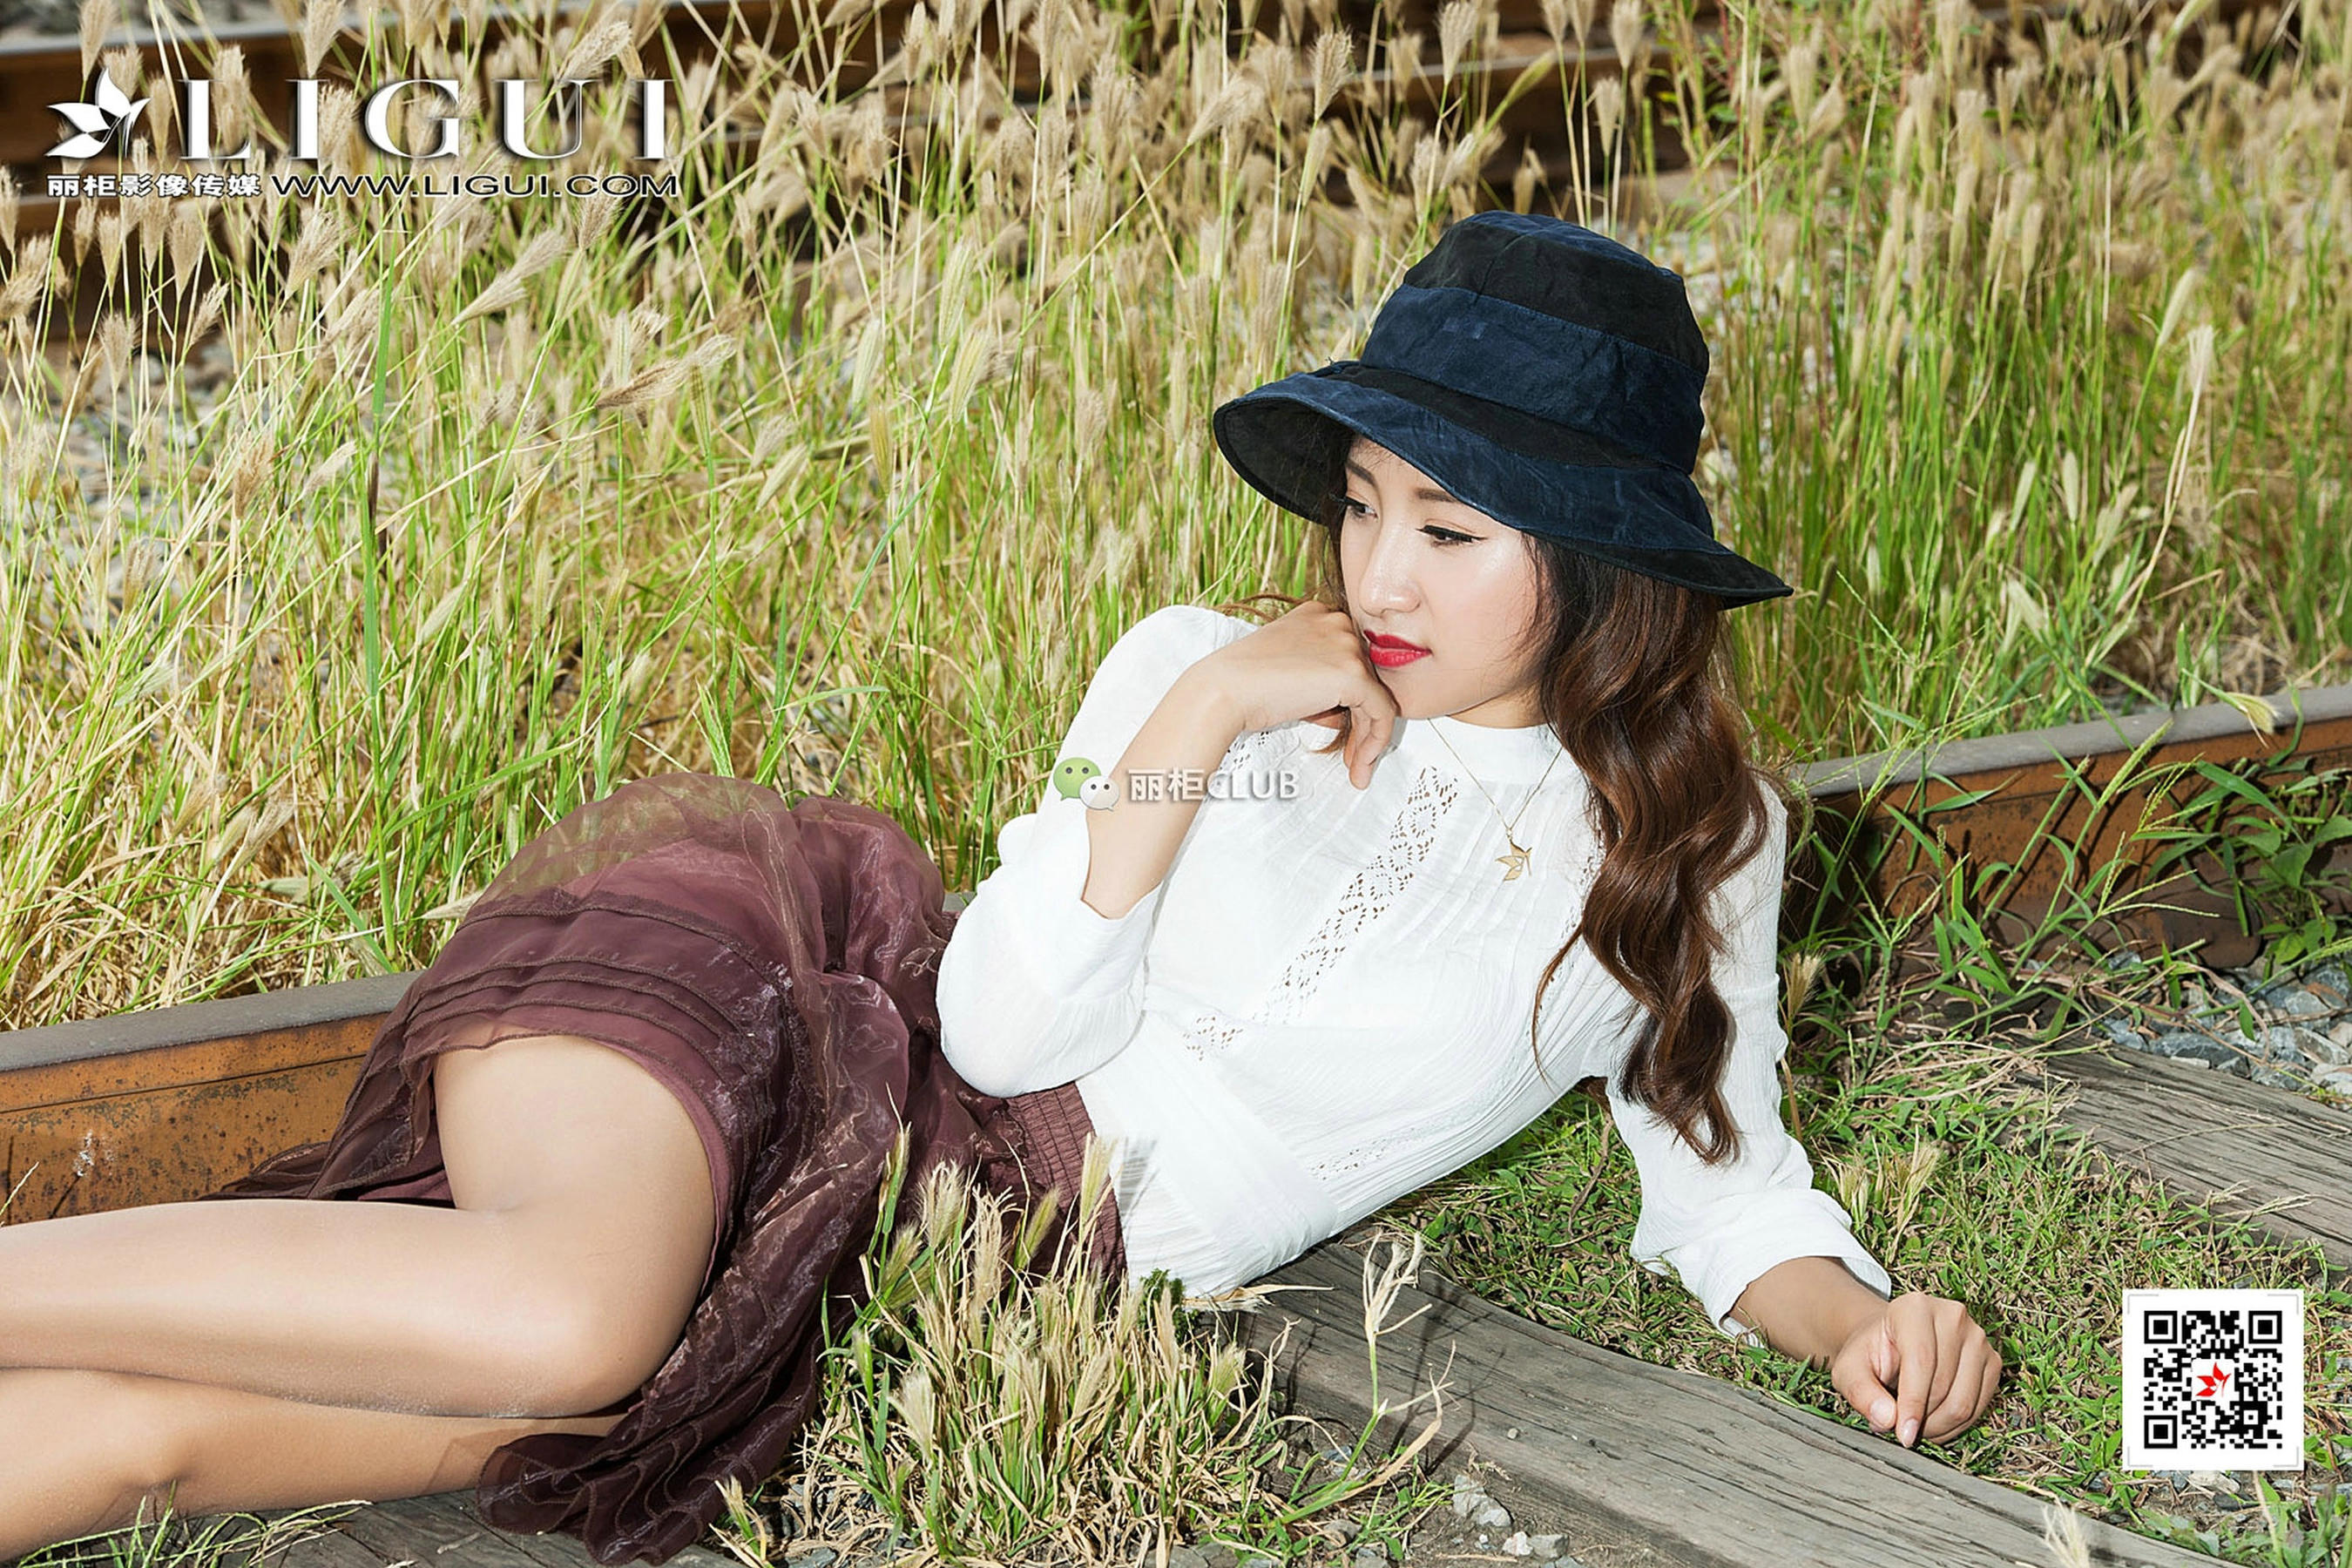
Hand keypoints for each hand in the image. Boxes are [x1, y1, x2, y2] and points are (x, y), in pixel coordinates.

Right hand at [1194, 599, 1399, 789]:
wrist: (1224, 690)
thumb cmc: (1243, 684)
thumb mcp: (1285, 669)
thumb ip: (1317, 678)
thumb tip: (1341, 712)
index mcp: (1318, 615)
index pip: (1349, 660)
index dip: (1350, 699)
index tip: (1343, 729)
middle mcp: (1337, 623)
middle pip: (1365, 679)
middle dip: (1360, 721)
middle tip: (1352, 756)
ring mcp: (1347, 646)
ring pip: (1376, 698)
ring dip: (1368, 738)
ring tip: (1357, 768)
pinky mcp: (1353, 674)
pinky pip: (1381, 712)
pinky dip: (1375, 742)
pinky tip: (1359, 766)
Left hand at [1828, 1291, 2002, 1448]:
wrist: (1892, 1343)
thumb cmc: (1869, 1354)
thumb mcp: (1848, 1370)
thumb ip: (1860, 1392)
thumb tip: (1886, 1419)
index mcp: (1913, 1308)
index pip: (1921, 1362)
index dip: (1913, 1404)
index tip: (1903, 1434)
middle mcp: (1952, 1316)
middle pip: (1944, 1386)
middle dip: (1921, 1419)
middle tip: (1901, 1429)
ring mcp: (1977, 1338)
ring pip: (1964, 1402)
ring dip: (1939, 1427)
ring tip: (1915, 1425)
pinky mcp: (1992, 1360)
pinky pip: (1979, 1407)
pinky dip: (1957, 1425)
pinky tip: (1934, 1421)